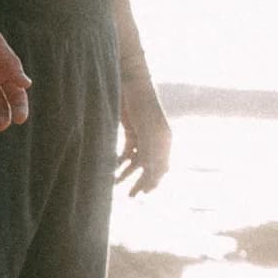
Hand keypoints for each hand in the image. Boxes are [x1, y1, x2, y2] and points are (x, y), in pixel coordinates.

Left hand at [117, 77, 173, 192]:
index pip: (161, 166)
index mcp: (164, 139)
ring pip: (137, 159)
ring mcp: (144, 134)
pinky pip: (128, 150)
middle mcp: (156, 138)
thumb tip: (154, 174)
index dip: (153, 180)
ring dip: (128, 172)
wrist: (129, 81)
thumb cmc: (140, 104)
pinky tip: (112, 167)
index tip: (144, 193)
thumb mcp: (146, 130)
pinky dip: (121, 160)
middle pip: (150, 165)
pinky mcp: (132, 130)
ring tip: (115, 183)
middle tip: (131, 196)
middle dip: (141, 180)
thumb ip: (150, 151)